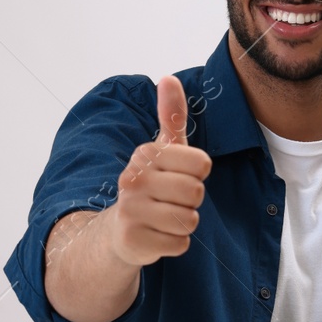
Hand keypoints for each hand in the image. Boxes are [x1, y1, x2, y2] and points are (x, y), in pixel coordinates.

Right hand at [104, 75, 212, 267]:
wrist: (119, 229)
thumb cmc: (151, 185)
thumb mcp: (163, 150)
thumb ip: (171, 115)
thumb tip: (168, 77)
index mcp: (145, 154)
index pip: (201, 164)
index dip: (198, 174)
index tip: (179, 175)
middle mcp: (133, 179)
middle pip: (196, 193)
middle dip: (191, 201)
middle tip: (171, 200)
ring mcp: (130, 211)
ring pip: (189, 220)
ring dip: (183, 223)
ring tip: (164, 217)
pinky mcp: (133, 240)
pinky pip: (180, 243)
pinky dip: (175, 243)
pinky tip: (157, 234)